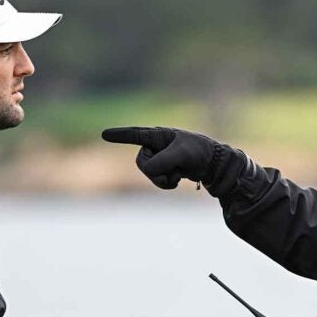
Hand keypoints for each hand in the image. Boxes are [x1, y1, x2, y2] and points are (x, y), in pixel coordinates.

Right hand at [101, 126, 221, 189]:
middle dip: (158, 170)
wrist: (212, 163)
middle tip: (177, 166)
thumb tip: (148, 170)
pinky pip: (157, 181)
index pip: (135, 135)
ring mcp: (157, 159)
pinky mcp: (162, 170)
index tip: (104, 134)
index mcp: (158, 135)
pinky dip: (168, 182)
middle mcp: (154, 146)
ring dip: (165, 178)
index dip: (120, 136)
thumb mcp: (183, 154)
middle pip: (142, 164)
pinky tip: (179, 176)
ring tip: (180, 171)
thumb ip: (163, 160)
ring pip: (149, 175)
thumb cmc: (199, 151)